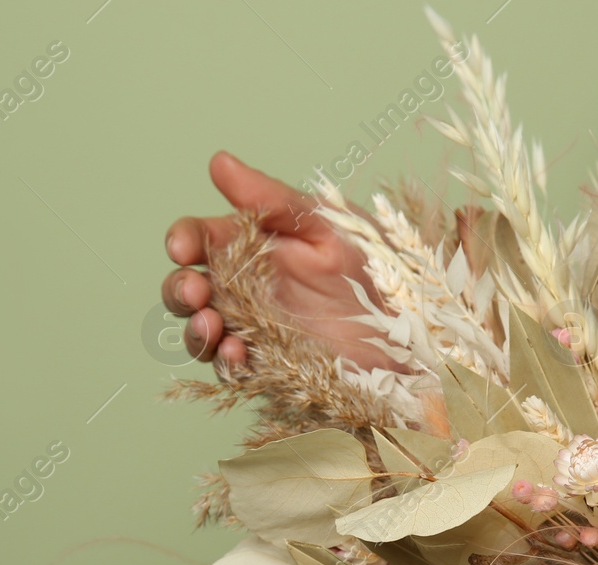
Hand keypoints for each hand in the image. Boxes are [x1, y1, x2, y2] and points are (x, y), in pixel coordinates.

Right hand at [161, 151, 402, 373]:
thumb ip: (272, 199)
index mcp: (255, 245)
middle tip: (194, 292)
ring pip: (203, 330)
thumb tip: (219, 162)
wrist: (418, 330)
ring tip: (212, 326)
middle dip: (179, 289)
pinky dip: (226, 363)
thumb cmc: (380, 267)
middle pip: (190, 287)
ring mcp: (257, 329)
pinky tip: (238, 354)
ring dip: (195, 330)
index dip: (184, 239)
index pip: (202, 238)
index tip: (183, 247)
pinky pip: (233, 368)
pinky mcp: (271, 367)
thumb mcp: (330, 224)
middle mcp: (247, 287)